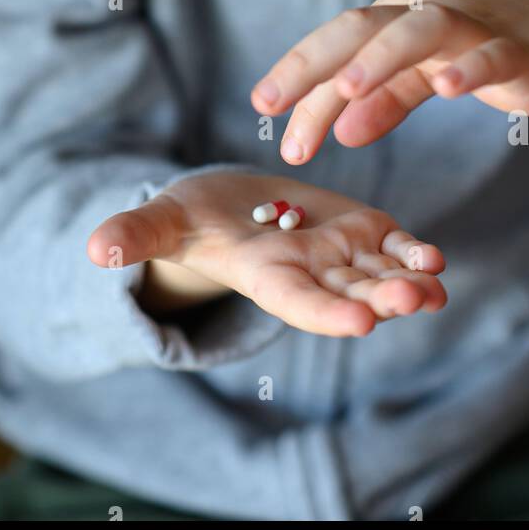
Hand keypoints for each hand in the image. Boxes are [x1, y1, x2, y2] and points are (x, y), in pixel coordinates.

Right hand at [87, 171, 446, 336]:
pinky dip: (414, 254)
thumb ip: (137, 235)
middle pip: (349, 294)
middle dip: (383, 299)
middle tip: (415, 299)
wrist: (225, 206)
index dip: (329, 313)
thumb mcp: (163, 221)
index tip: (363, 323)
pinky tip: (435, 259)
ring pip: (378, 275)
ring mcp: (336, 256)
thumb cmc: (188, 218)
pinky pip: (391, 248)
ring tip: (434, 281)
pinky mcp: (356, 232)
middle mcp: (308, 274)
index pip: (300, 302)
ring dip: (408, 281)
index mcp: (265, 276)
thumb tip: (93, 249)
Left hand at [250, 0, 528, 164]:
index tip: (269, 124)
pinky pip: (495, 53)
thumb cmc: (510, 36)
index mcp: (403, 11)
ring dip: (380, 59)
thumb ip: (391, 97)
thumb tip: (342, 129)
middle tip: (271, 109)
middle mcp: (432, 8)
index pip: (338, 46)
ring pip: (421, 30)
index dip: (299, 82)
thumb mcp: (440, 68)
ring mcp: (482, 24)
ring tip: (344, 91)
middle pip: (361, 28)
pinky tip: (451, 85)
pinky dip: (472, 66)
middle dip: (311, 68)